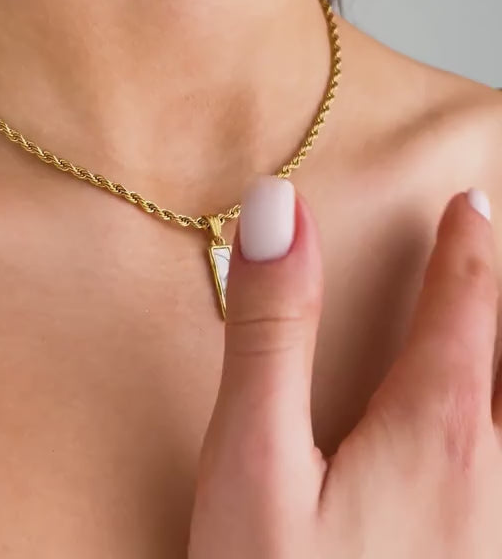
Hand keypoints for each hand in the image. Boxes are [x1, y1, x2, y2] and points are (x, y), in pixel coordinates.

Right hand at [189, 178, 501, 558]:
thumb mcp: (253, 457)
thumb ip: (270, 332)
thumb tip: (276, 211)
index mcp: (434, 430)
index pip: (465, 305)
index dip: (468, 246)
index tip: (469, 203)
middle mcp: (490, 479)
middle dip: (501, 292)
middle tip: (489, 249)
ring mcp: (494, 531)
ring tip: (491, 329)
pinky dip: (501, 413)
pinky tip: (477, 432)